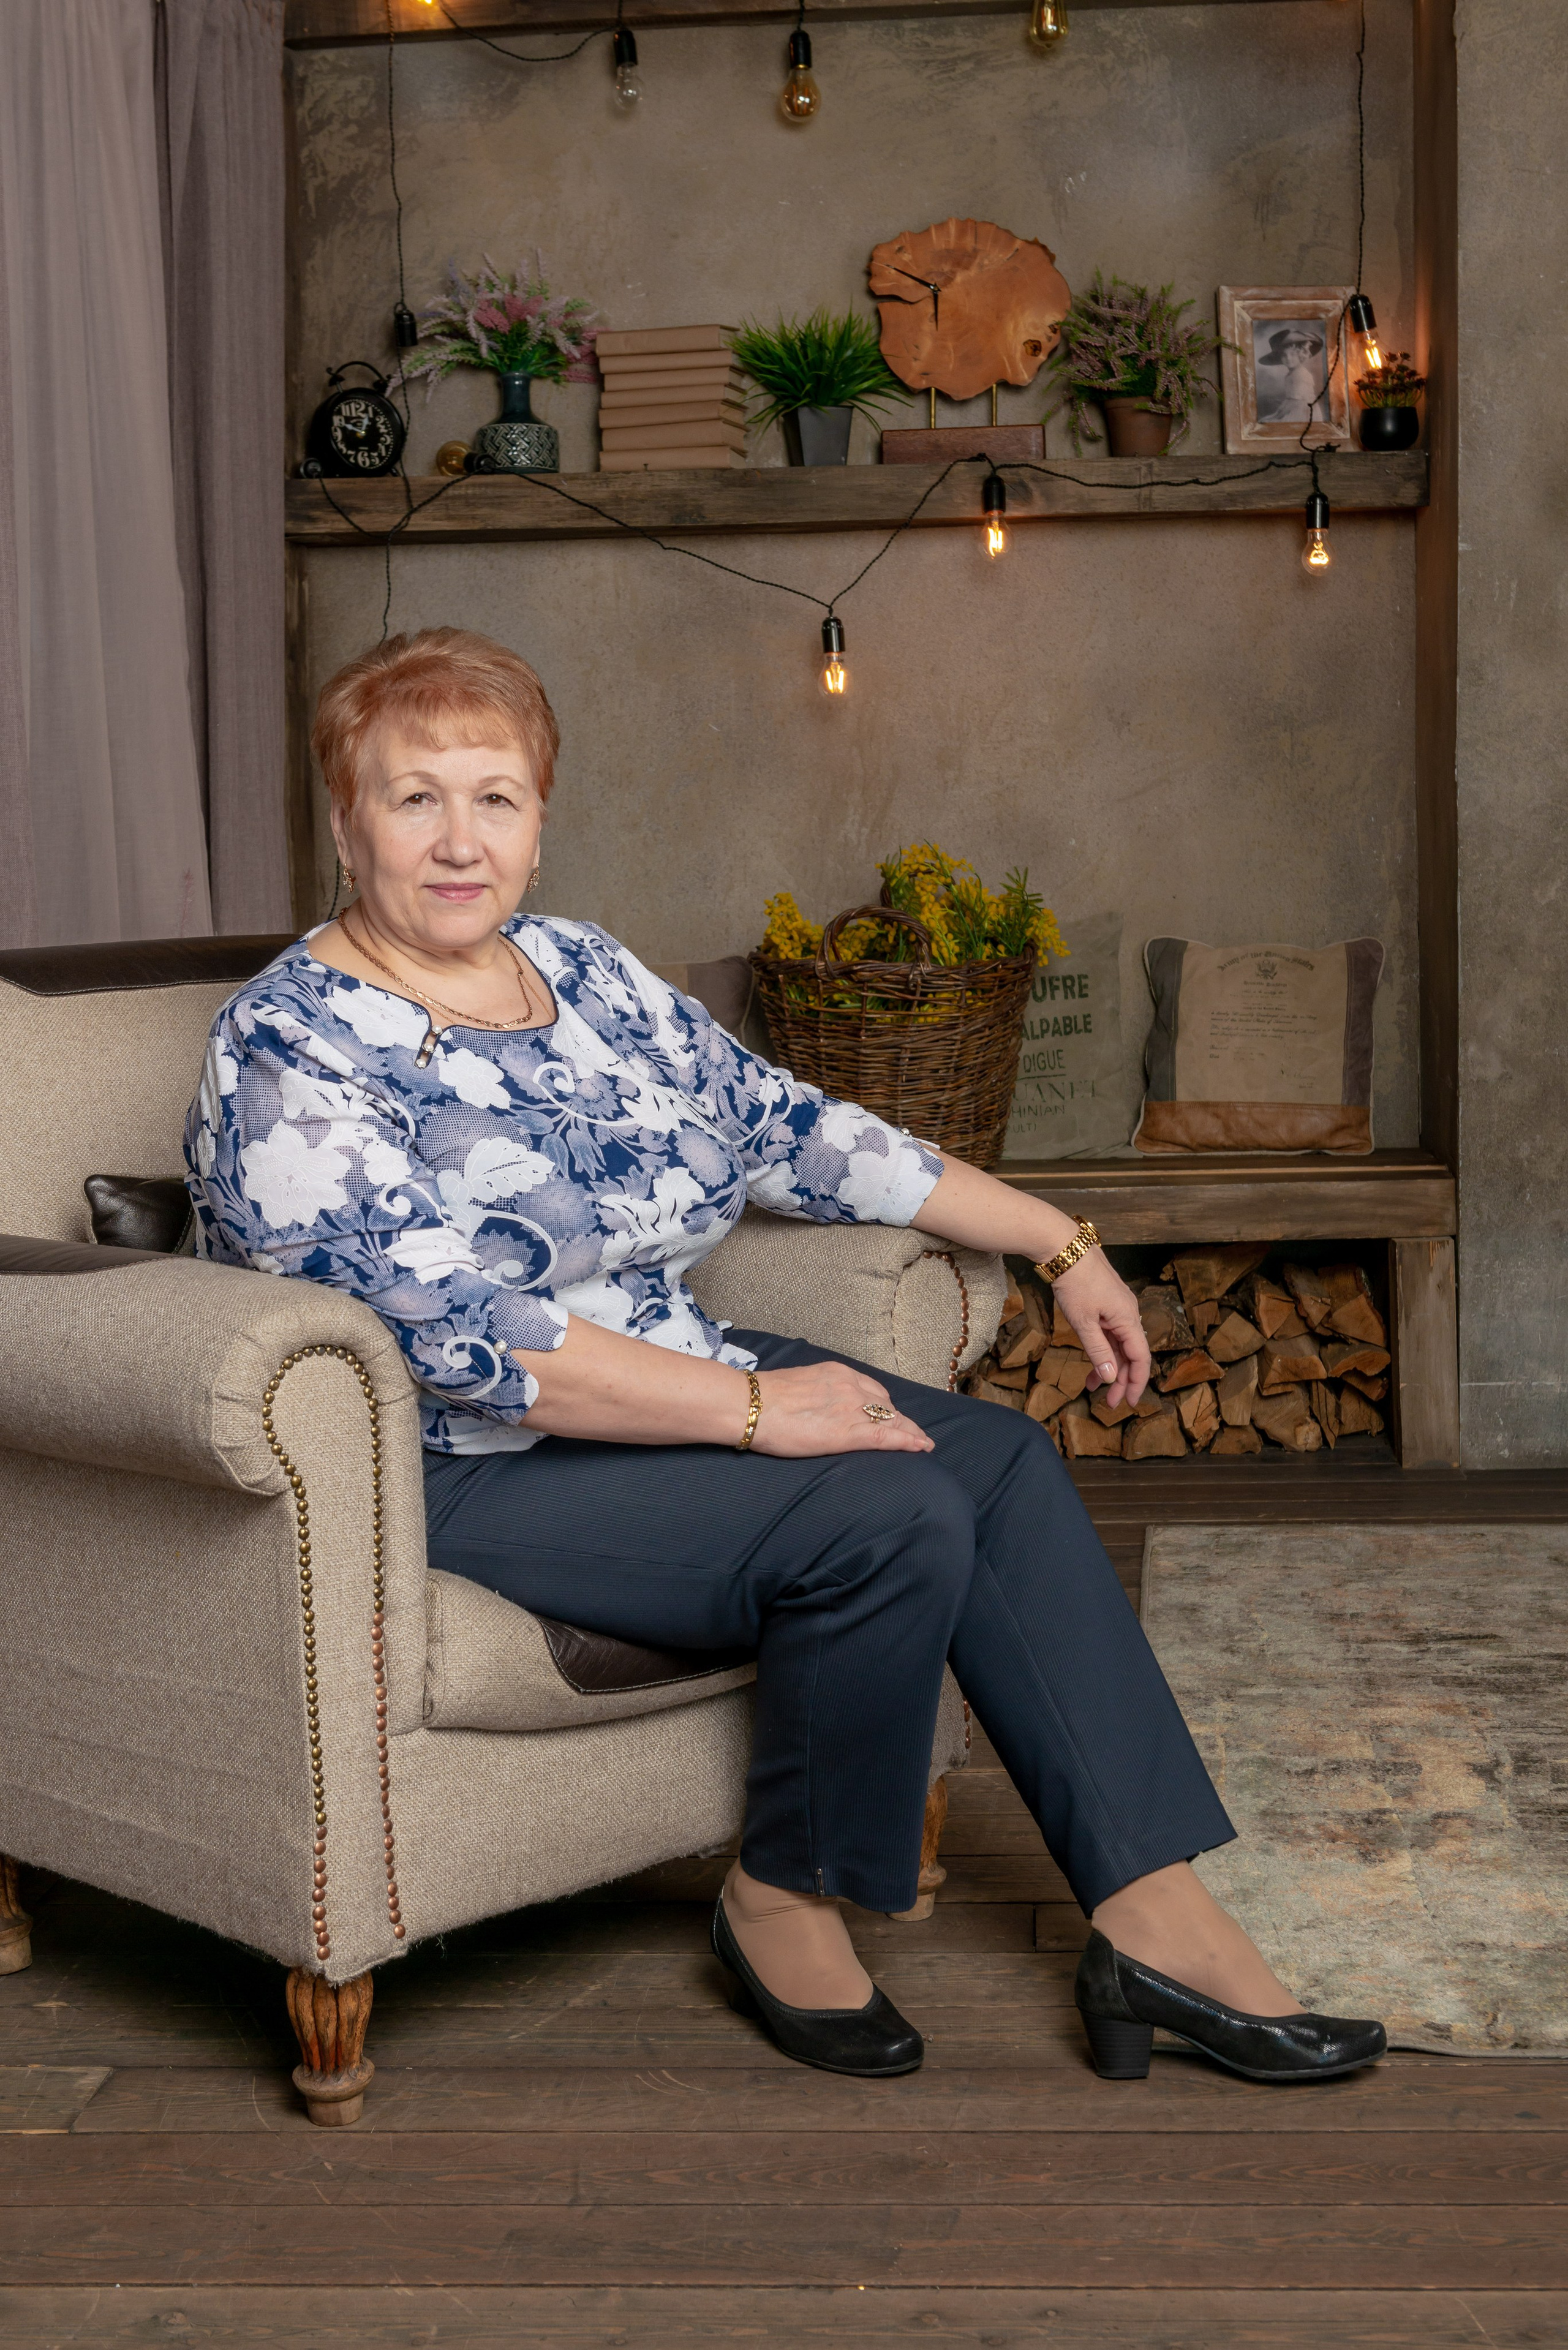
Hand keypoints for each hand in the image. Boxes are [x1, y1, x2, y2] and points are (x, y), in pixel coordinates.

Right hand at [749, 1361, 933, 1458]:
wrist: (749, 1405)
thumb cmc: (762, 1398)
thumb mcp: (798, 1384)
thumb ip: (817, 1392)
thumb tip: (818, 1404)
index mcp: (836, 1373)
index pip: (872, 1390)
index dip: (885, 1406)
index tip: (893, 1415)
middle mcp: (850, 1386)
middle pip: (885, 1405)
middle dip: (898, 1420)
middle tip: (909, 1434)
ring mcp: (851, 1407)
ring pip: (891, 1420)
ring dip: (909, 1432)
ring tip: (921, 1443)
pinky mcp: (848, 1432)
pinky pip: (885, 1436)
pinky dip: (907, 1441)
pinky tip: (921, 1447)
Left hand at [1052, 1251, 1149, 1408]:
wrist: (1065, 1248)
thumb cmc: (1075, 1282)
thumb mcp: (1084, 1322)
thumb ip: (1099, 1351)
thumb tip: (1112, 1377)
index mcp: (1128, 1319)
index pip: (1141, 1358)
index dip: (1137, 1383)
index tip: (1128, 1403)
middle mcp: (1129, 1314)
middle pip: (1131, 1354)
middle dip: (1121, 1380)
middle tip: (1108, 1403)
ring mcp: (1118, 1308)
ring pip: (1119, 1345)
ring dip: (1110, 1366)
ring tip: (1093, 1387)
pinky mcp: (1107, 1303)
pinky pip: (1110, 1333)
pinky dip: (1103, 1350)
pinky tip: (1092, 1362)